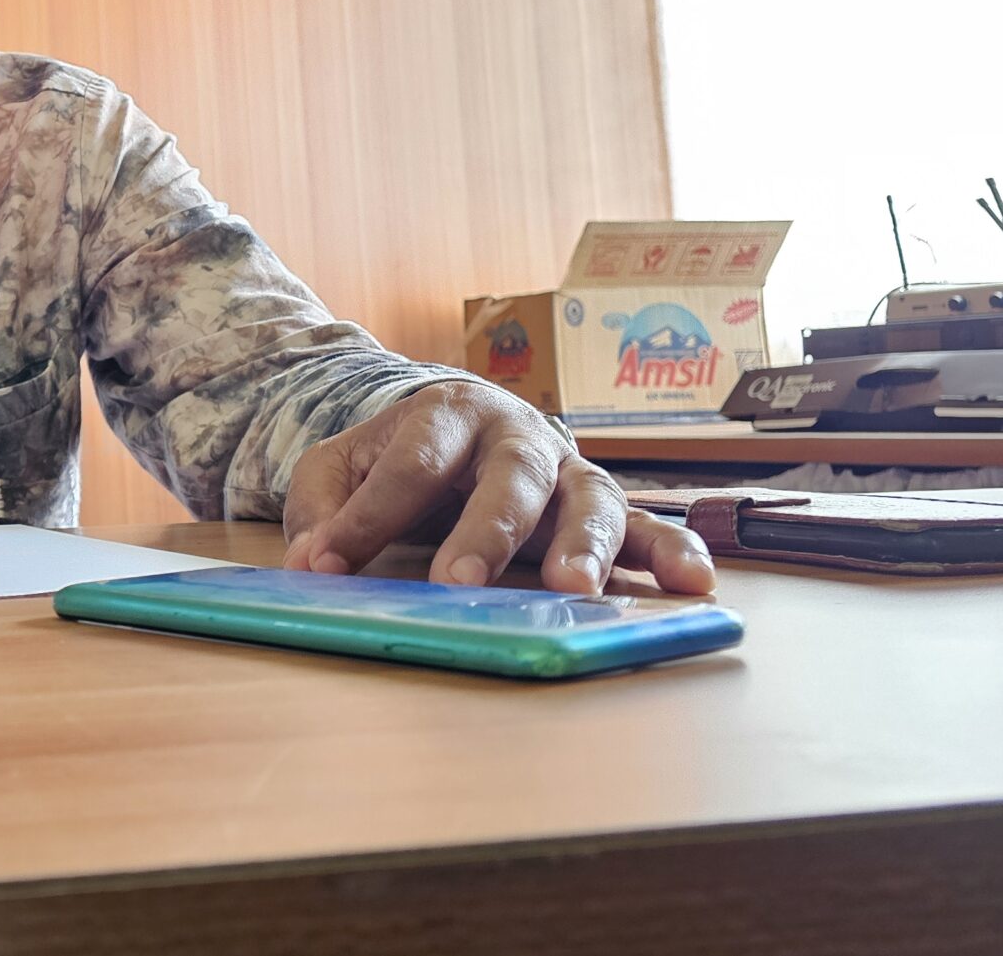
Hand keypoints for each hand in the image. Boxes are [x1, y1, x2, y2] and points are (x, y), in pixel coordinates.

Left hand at [278, 383, 716, 594]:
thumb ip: (323, 508)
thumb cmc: (399, 455)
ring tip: (573, 589)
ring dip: (584, 544)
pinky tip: (692, 584)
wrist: (459, 425)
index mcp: (445, 413)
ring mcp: (568, 469)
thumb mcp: (340, 468)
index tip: (327, 561)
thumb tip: (311, 562)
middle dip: (486, 531)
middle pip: (508, 478)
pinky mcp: (603, 505)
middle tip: (463, 583)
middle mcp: (516, 434)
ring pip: (587, 499)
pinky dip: (673, 552)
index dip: (367, 517)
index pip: (408, 464)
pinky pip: (648, 527)